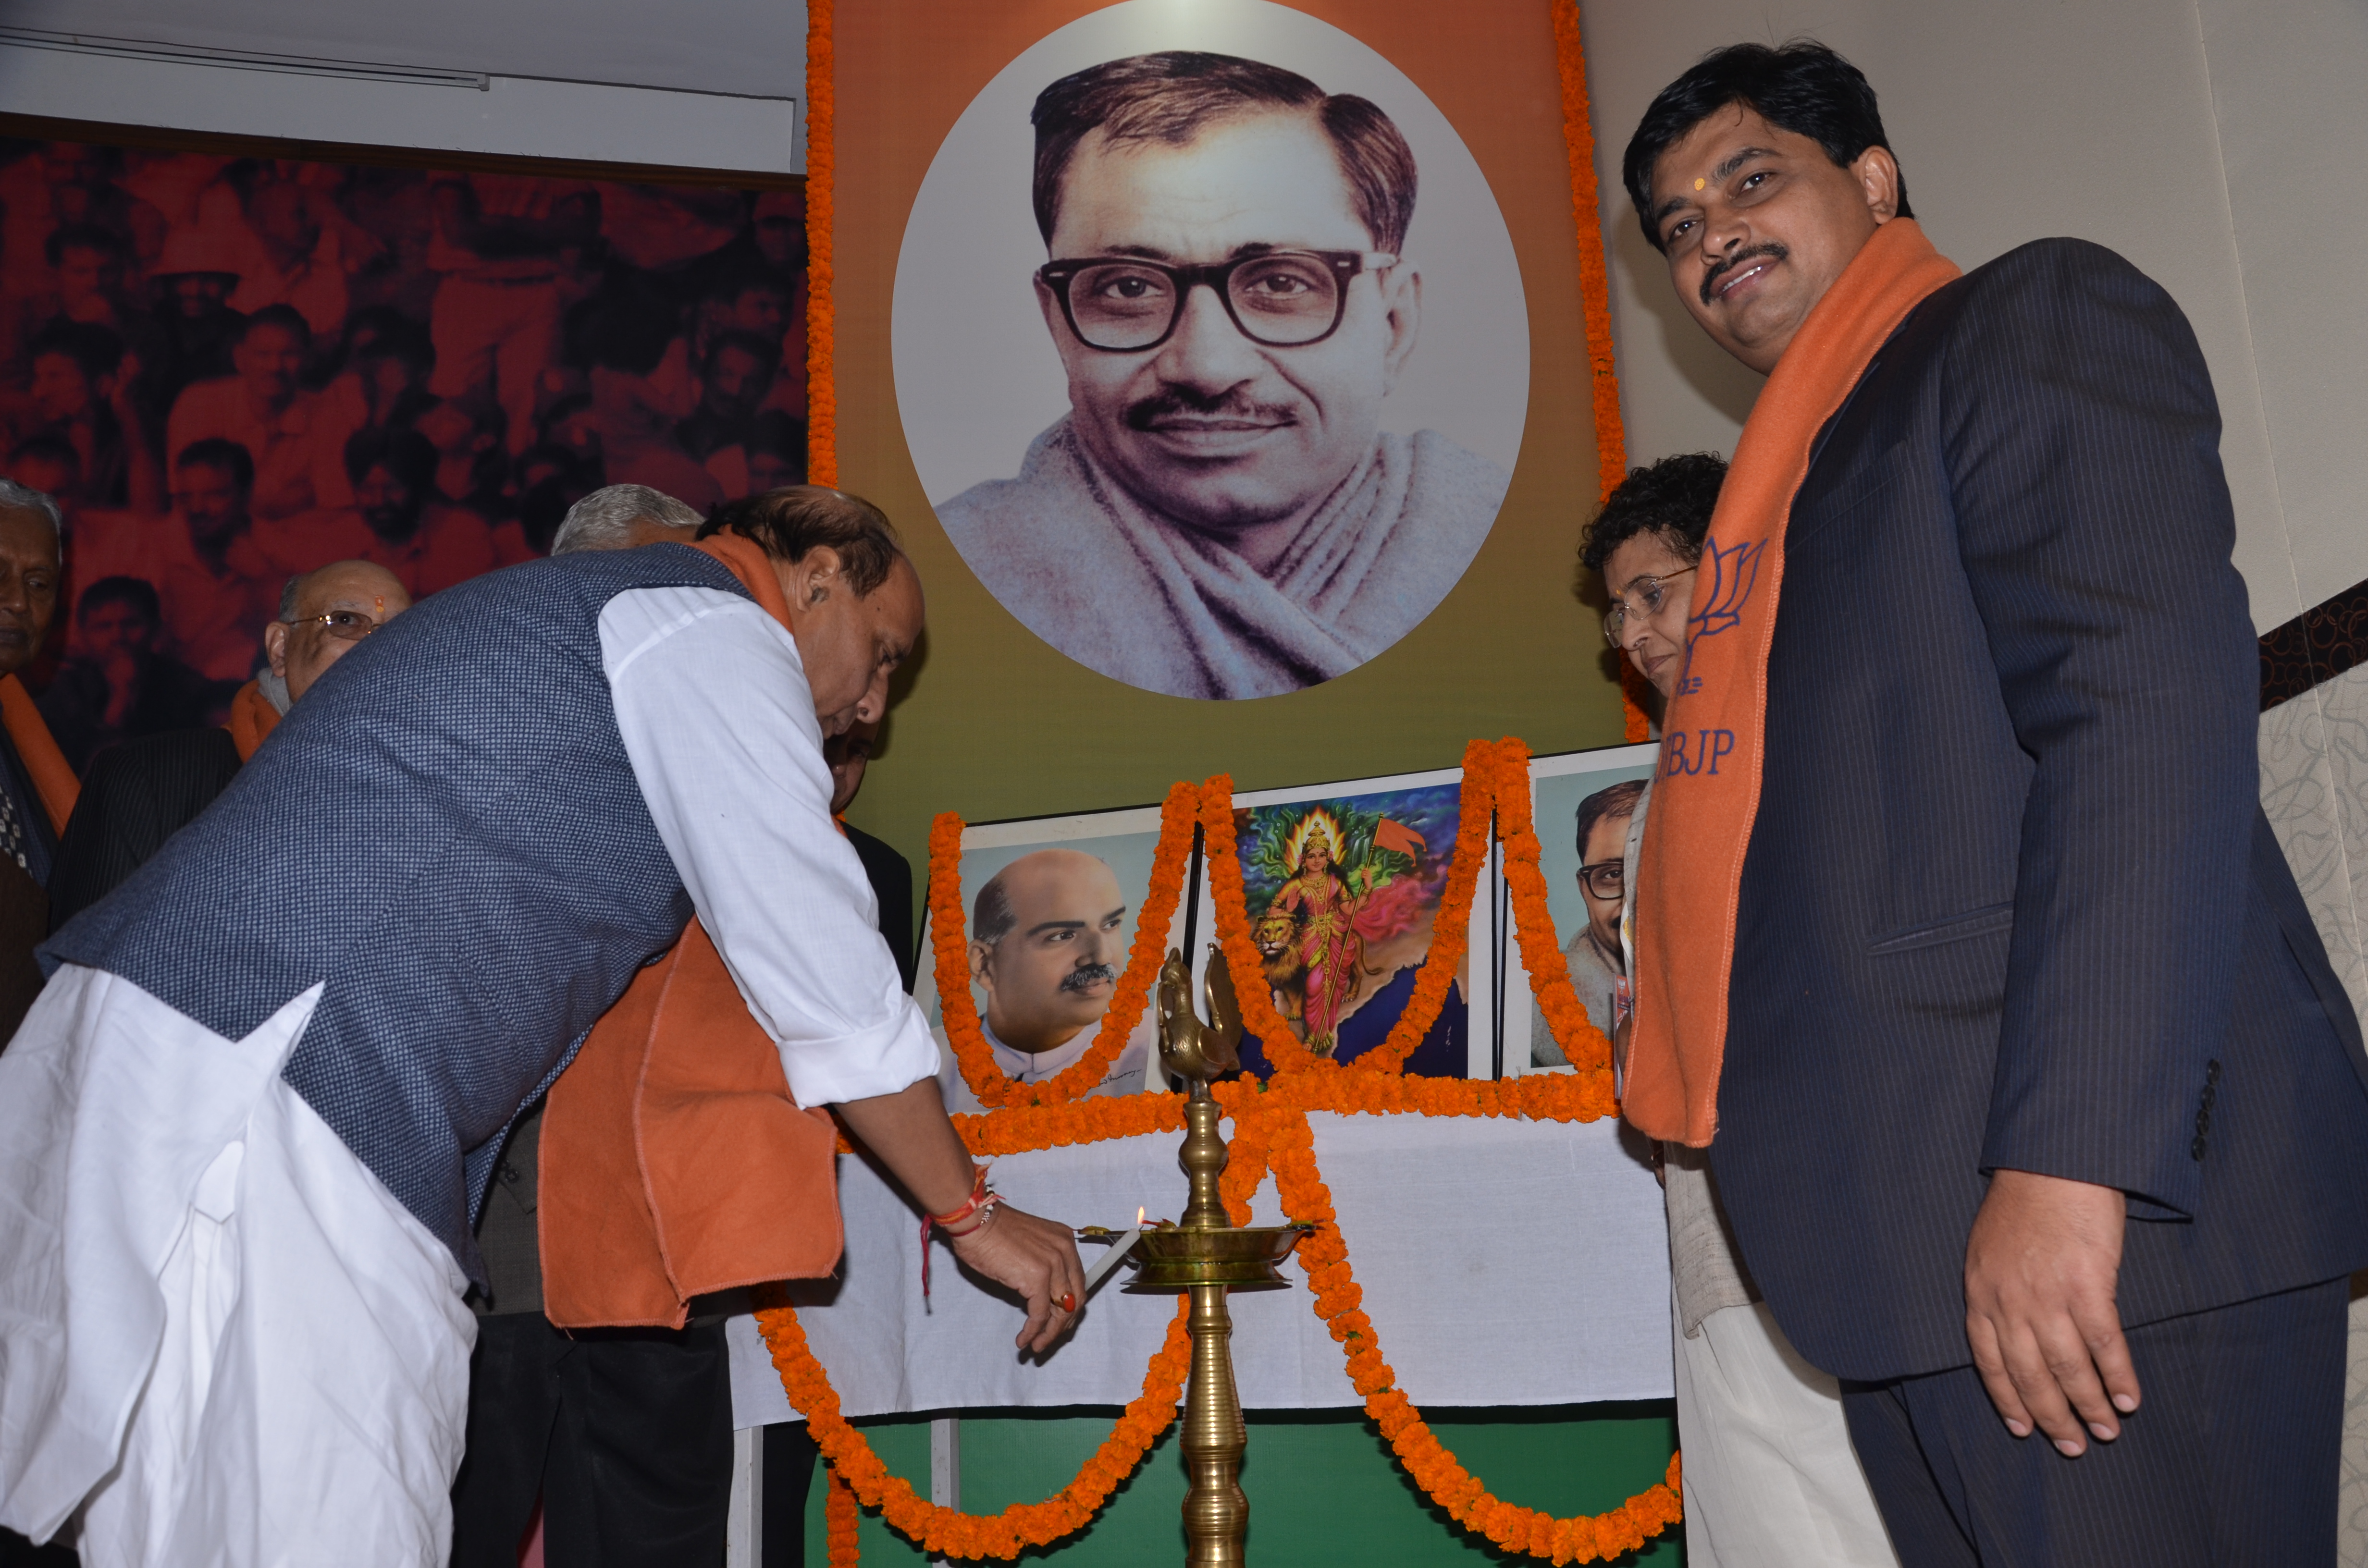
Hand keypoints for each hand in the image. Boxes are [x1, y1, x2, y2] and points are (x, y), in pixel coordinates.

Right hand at [948, 1204, 1086, 1353]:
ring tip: (1037, 1346)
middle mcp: (1065, 1250)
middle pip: (1075, 1298)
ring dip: (1049, 1334)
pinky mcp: (1037, 1278)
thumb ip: (1044, 1266)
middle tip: (1050, 1339)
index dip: (1070, 1308)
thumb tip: (1045, 1298)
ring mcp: (1053, 1264)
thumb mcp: (1030, 1246)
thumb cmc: (992, 1232)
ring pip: (1060, 1310)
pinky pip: (1039, 1314)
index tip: (1060, 1324)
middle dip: (1063, 1324)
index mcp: (1065, 1241)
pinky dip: (1033, 1332)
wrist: (975, 1221)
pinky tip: (1024, 1340)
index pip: (1077, 1282)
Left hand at [1963, 1168, 2138, 1455]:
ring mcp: (2047, 1297)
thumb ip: (1999, 1289)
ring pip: (2068, 1370)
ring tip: (2106, 1432)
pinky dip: (2118, 1377)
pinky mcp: (2087, 1287)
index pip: (1989, 1361)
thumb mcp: (1990, 1248)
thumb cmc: (2025, 1201)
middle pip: (2030, 1375)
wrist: (2053, 1163)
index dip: (2008, 1399)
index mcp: (1981, 1292)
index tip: (2023, 1428)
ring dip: (2090, 1406)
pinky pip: (2104, 1346)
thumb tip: (2017, 1328)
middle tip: (2071, 1445)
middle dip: (2052, 1416)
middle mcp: (2008, 1302)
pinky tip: (2130, 1399)